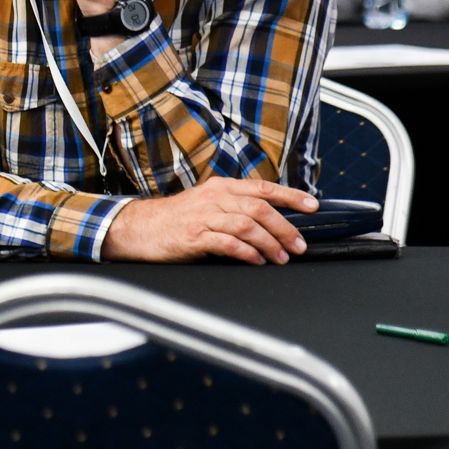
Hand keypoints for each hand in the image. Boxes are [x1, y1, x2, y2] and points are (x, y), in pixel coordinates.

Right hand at [101, 177, 316, 263]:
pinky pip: (228, 243)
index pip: (262, 188)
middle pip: (260, 209)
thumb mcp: (205, 204)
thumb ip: (233, 208)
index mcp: (219, 188)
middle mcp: (213, 198)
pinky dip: (247, 253)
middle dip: (285, 228)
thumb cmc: (173, 220)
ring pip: (247, 226)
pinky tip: (256, 260)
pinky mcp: (193, 236)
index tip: (313, 206)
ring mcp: (203, 216)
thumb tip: (269, 222)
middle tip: (298, 245)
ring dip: (270, 243)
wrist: (136, 228)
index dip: (291, 196)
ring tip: (280, 258)